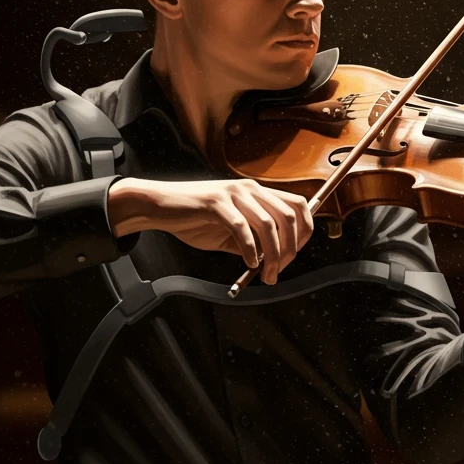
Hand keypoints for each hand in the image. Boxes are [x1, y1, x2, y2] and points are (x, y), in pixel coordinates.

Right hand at [107, 177, 313, 283]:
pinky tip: (248, 263)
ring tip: (266, 274)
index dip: (304, 232)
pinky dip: (250, 250)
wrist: (160, 206)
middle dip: (290, 249)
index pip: (298, 205)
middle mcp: (250, 189)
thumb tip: (272, 260)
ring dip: (273, 255)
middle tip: (278, 271)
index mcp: (257, 193)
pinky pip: (242, 228)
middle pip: (289, 217)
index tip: (293, 256)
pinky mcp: (216, 202)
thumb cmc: (193, 218)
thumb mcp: (230, 232)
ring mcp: (233, 193)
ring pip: (269, 225)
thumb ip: (252, 241)